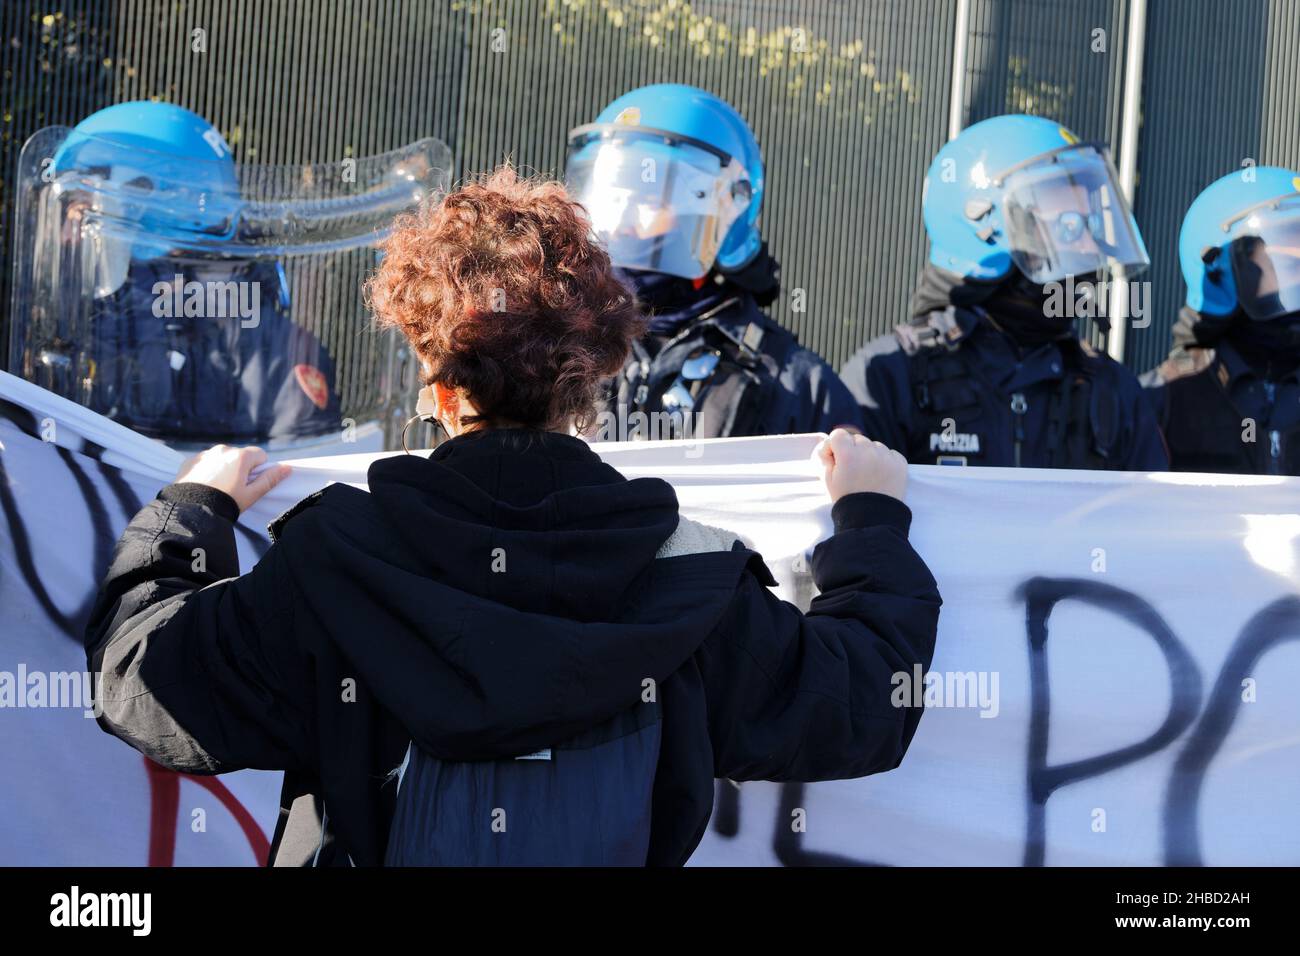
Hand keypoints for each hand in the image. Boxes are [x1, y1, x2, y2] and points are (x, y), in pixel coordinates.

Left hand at [174, 445, 291, 512]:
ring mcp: (205, 454)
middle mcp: (223, 449)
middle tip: (233, 489)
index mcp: (241, 456)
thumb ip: (270, 479)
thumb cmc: (225, 503)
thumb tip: (287, 468)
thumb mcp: (252, 495)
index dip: (258, 470)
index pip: (259, 455)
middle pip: (240, 456)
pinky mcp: (190, 460)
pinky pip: (205, 461)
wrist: (191, 511)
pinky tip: (204, 485)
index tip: (250, 484)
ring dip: (223, 468)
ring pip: (222, 458)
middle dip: (240, 468)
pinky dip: (207, 470)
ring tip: (217, 487)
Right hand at [816, 428, 906, 503]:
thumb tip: (828, 446)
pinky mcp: (900, 463)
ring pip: (874, 445)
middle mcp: (868, 451)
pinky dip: (885, 461)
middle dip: (853, 451)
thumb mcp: (828, 480)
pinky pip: (890, 453)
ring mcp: (886, 456)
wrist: (873, 520)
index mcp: (848, 454)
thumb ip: (826, 458)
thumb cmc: (847, 500)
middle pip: (857, 439)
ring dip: (869, 455)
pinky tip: (880, 475)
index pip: (839, 434)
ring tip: (868, 474)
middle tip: (853, 470)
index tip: (836, 459)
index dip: (835, 446)